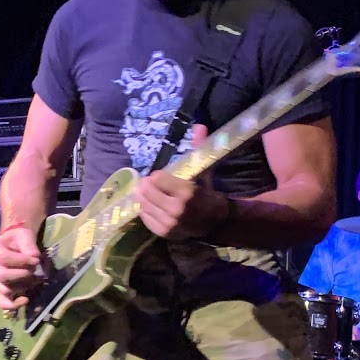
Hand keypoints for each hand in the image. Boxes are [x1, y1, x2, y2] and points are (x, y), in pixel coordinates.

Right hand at [0, 224, 41, 311]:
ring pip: (5, 289)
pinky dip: (14, 305)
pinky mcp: (0, 290)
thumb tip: (34, 257)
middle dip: (22, 274)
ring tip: (33, 278)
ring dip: (23, 285)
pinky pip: (3, 302)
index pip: (4, 258)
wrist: (15, 245)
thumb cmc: (18, 240)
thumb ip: (28, 245)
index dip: (22, 261)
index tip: (36, 260)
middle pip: (2, 276)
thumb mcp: (24, 236)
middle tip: (34, 270)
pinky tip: (25, 299)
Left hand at [135, 125, 224, 240]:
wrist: (217, 222)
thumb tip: (199, 126)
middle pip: (149, 192)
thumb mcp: (204, 171)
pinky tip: (147, 205)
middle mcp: (177, 209)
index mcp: (187, 192)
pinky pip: (146, 219)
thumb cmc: (208, 193)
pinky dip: (144, 210)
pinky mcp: (165, 233)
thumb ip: (199, 149)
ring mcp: (170, 223)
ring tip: (143, 191)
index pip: (158, 178)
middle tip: (144, 182)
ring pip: (145, 205)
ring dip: (142, 197)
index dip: (156, 175)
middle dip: (145, 185)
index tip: (157, 174)